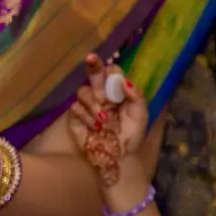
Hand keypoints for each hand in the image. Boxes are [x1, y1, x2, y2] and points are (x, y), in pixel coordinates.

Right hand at [67, 55, 147, 186]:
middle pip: (94, 75)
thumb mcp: (140, 116)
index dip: (111, 70)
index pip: (113, 73)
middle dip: (92, 66)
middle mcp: (102, 95)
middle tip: (90, 58)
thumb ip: (136, 97)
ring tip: (102, 119)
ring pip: (83, 91)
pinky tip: (94, 126)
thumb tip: (124, 80)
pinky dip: (85, 116)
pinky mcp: (75, 116)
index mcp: (118, 92)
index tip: (111, 69)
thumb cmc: (131, 136)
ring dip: (93, 103)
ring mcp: (88, 105)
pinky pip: (75, 107)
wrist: (117, 157)